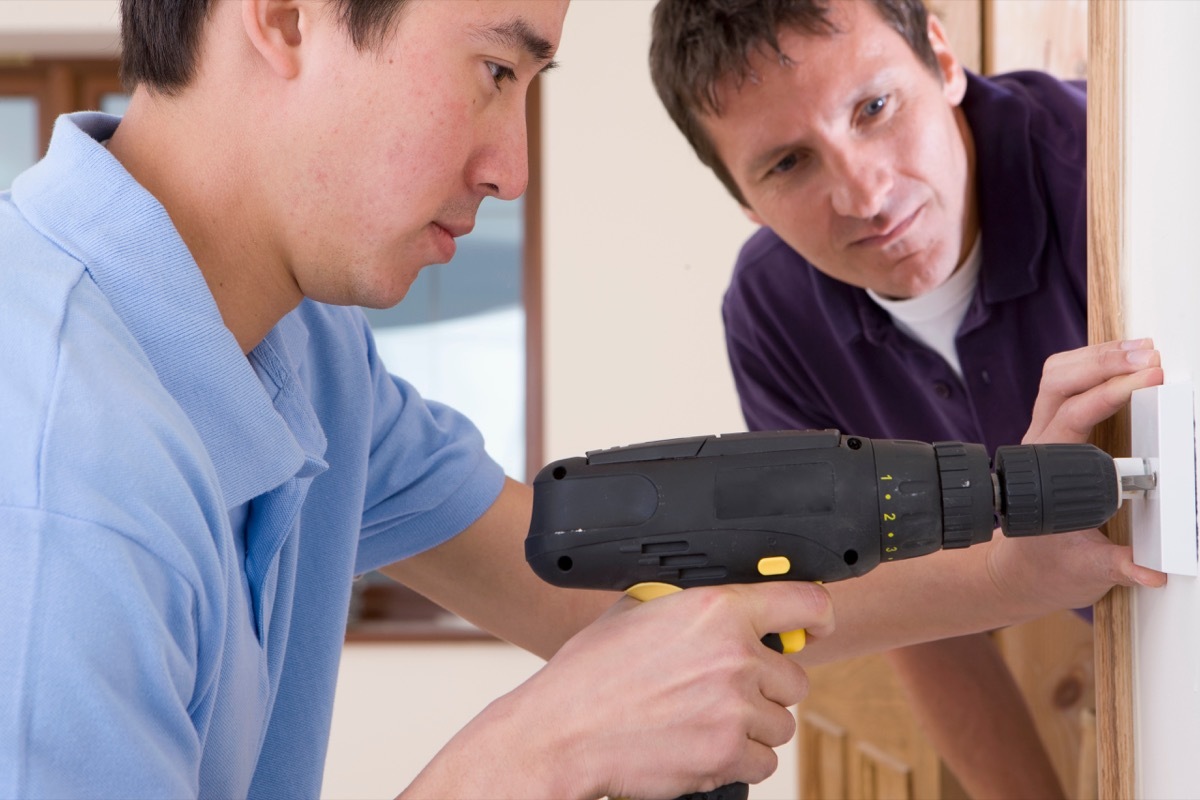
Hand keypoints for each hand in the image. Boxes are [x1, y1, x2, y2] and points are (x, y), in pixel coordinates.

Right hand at [414, 581, 833, 799]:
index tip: (815, 626)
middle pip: (794, 676)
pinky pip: (765, 762)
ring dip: (752, 725)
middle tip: (722, 690)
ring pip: (781, 722)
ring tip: (703, 719)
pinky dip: (740, 760)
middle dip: (765, 686)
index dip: (817, 616)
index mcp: (715, 609)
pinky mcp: (728, 755)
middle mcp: (735, 655)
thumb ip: (689, 602)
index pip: (806, 603)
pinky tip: (701, 745)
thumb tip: (723, 600)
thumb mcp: (637, 611)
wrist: (561, 734)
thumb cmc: (589, 675)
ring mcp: (735, 709)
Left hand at [988, 339, 1167, 613]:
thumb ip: (1118, 566)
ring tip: (1144, 349)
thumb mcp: (1086, 569)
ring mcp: (1045, 433)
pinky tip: (1126, 361)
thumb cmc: (1050, 563)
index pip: (1073, 416)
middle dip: (1103, 361)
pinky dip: (1096, 365)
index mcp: (1044, 471)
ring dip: (1099, 356)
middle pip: (1059, 382)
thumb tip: (1151, 569)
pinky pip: (1068, 384)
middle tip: (1150, 356)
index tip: (1148, 379)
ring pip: (1059, 376)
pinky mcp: (1057, 430)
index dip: (1109, 393)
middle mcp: (1040, 443)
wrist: (1021, 568)